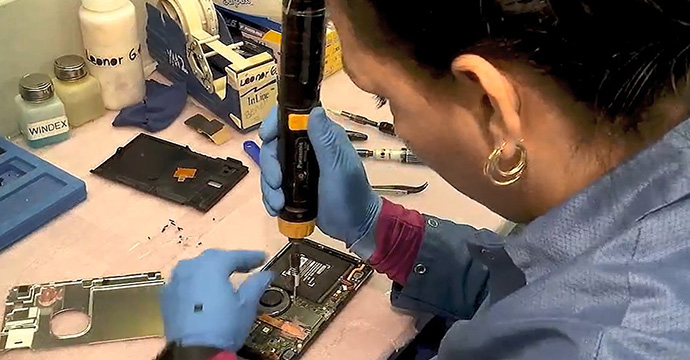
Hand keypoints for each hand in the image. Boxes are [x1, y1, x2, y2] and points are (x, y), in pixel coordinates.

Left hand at [161, 249, 272, 351]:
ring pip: (196, 269)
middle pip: (213, 259)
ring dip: (211, 271)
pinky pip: (185, 283)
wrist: (195, 352)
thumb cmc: (223, 326)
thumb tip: (266, 275)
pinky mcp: (167, 297)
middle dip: (229, 261)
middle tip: (245, 267)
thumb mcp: (247, 304)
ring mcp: (175, 282)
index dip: (250, 257)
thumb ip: (256, 284)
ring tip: (224, 279)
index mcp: (211, 265)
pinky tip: (204, 293)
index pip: (235, 255)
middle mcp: (190, 268)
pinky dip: (196, 284)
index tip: (261, 258)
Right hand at [260, 107, 381, 246]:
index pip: (292, 118)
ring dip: (269, 185)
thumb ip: (326, 140)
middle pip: (275, 144)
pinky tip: (276, 208)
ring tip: (278, 203)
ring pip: (271, 166)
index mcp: (321, 137)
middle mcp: (307, 148)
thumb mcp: (337, 167)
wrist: (354, 226)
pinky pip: (273, 185)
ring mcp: (298, 167)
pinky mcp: (293, 186)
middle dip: (270, 164)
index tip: (267, 137)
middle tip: (276, 183)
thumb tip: (314, 110)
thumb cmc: (350, 194)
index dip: (274, 122)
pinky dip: (270, 196)